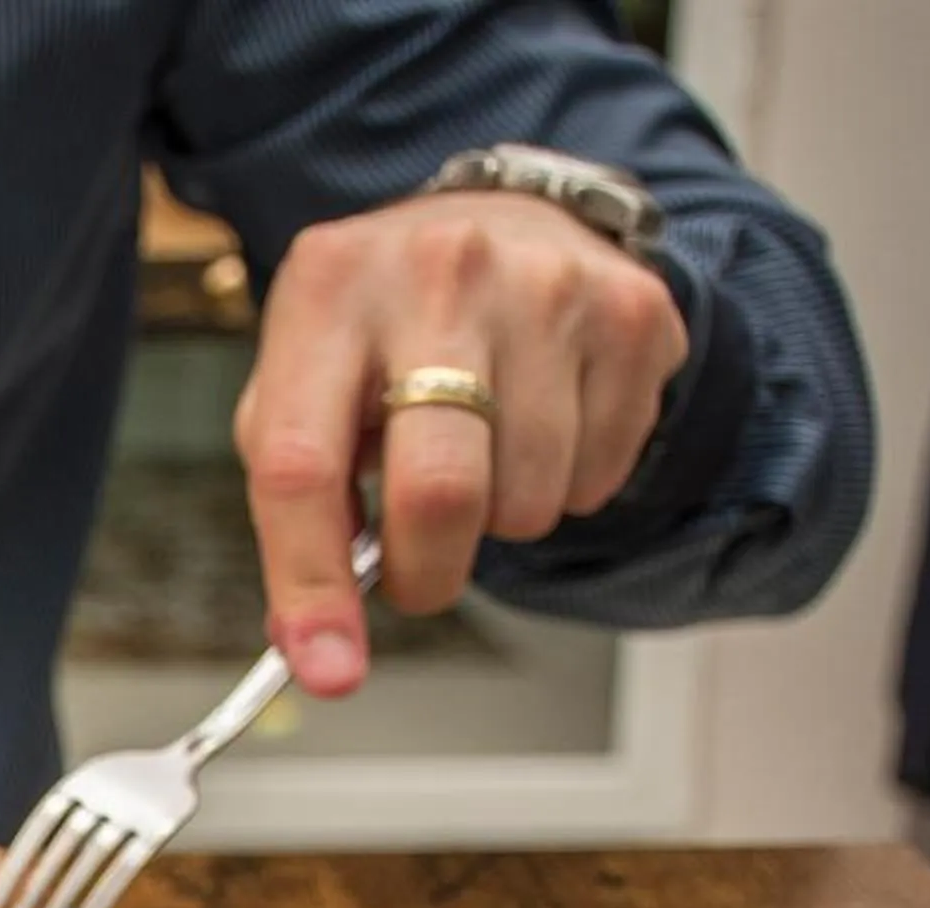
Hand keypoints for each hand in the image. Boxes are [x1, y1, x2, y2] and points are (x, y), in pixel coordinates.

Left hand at [235, 190, 690, 696]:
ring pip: (527, 500)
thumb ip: (295, 499)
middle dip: (425, 572)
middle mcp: (437, 273)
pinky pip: (597, 478)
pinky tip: (541, 423)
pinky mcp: (633, 315)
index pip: (301, 463)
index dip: (309, 583)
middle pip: (438, 492)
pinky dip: (564, 486)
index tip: (325, 668)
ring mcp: (547, 287)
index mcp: (326, 291)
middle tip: (417, 572)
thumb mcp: (305, 378)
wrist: (507, 217)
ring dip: (499, 519)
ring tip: (481, 453)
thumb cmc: (386, 327)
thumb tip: (312, 639)